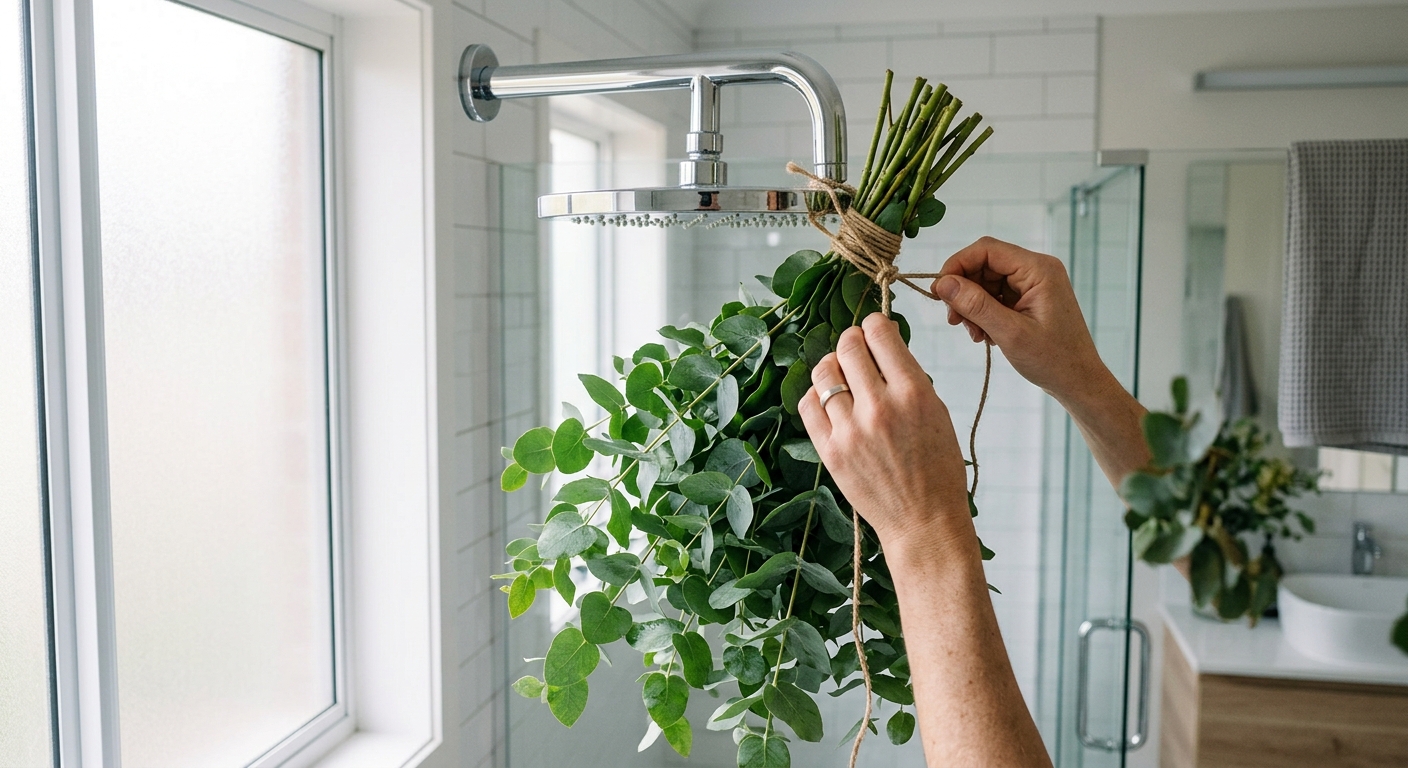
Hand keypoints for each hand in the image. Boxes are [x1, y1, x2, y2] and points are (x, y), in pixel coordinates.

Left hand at [797, 314, 973, 553]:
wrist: (924, 522)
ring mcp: (850, 430)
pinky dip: (815, 395)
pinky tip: (828, 399)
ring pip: (823, 372)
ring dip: (832, 364)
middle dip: (852, 340)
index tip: (874, 329)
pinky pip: (808, 405)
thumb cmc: (938, 469)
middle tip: (856, 347)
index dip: (874, 324)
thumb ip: (909, 379)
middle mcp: (879, 407)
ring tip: (841, 373)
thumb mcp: (937, 414)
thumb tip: (882, 348)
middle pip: (848, 347)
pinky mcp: (830, 451)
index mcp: (914, 393)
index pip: (880, 334)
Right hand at [936, 237, 1149, 491]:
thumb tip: (943, 283)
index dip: (957, 265)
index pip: (986, 250)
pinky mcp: (1030, 298)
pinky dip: (983, 312)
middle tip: (954, 321)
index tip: (939, 291)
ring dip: (972, 305)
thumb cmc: (1053, 360)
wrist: (1079, 382)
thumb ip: (975, 305)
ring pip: (987, 281)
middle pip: (984, 264)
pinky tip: (984, 335)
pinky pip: (996, 295)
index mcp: (1038, 269)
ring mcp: (1034, 283)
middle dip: (964, 290)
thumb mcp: (1009, 333)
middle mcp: (1036, 269)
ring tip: (974, 334)